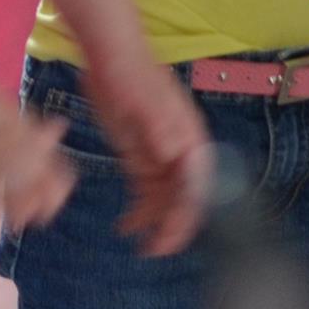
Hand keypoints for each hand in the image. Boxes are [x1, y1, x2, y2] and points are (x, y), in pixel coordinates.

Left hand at [83, 54, 215, 256]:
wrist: (111, 58)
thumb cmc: (129, 75)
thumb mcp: (143, 99)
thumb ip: (160, 125)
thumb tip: (175, 152)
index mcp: (190, 139)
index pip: (197, 186)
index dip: (187, 215)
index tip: (171, 237)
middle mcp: (182, 152)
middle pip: (185, 198)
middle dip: (172, 227)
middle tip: (153, 250)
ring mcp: (163, 157)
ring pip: (167, 201)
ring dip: (156, 223)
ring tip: (139, 244)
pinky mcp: (143, 159)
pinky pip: (148, 193)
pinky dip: (140, 211)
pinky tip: (126, 226)